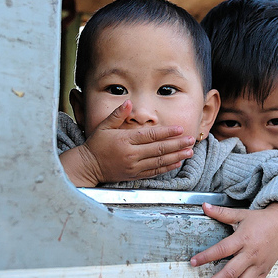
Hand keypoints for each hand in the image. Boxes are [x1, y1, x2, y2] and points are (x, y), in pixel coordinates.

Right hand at [60, 100, 194, 185]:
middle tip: (190, 140)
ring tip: (189, 152)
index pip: (150, 135)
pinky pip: (154, 172)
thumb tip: (129, 102)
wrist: (87, 166)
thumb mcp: (104, 126)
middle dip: (177, 144)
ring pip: (159, 162)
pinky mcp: (134, 175)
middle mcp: (131, 154)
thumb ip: (118, 114)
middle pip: (159, 149)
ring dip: (176, 156)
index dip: (167, 132)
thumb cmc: (96, 144)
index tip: (180, 129)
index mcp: (125, 140)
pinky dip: (166, 168)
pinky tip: (177, 163)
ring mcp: (133, 166)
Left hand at [190, 202, 277, 277]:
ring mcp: (258, 265)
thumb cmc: (262, 220)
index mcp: (243, 239)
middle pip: (230, 273)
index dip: (206, 257)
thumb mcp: (241, 214)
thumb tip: (205, 206)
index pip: (222, 250)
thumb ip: (221, 213)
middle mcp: (251, 254)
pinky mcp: (264, 272)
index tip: (193, 262)